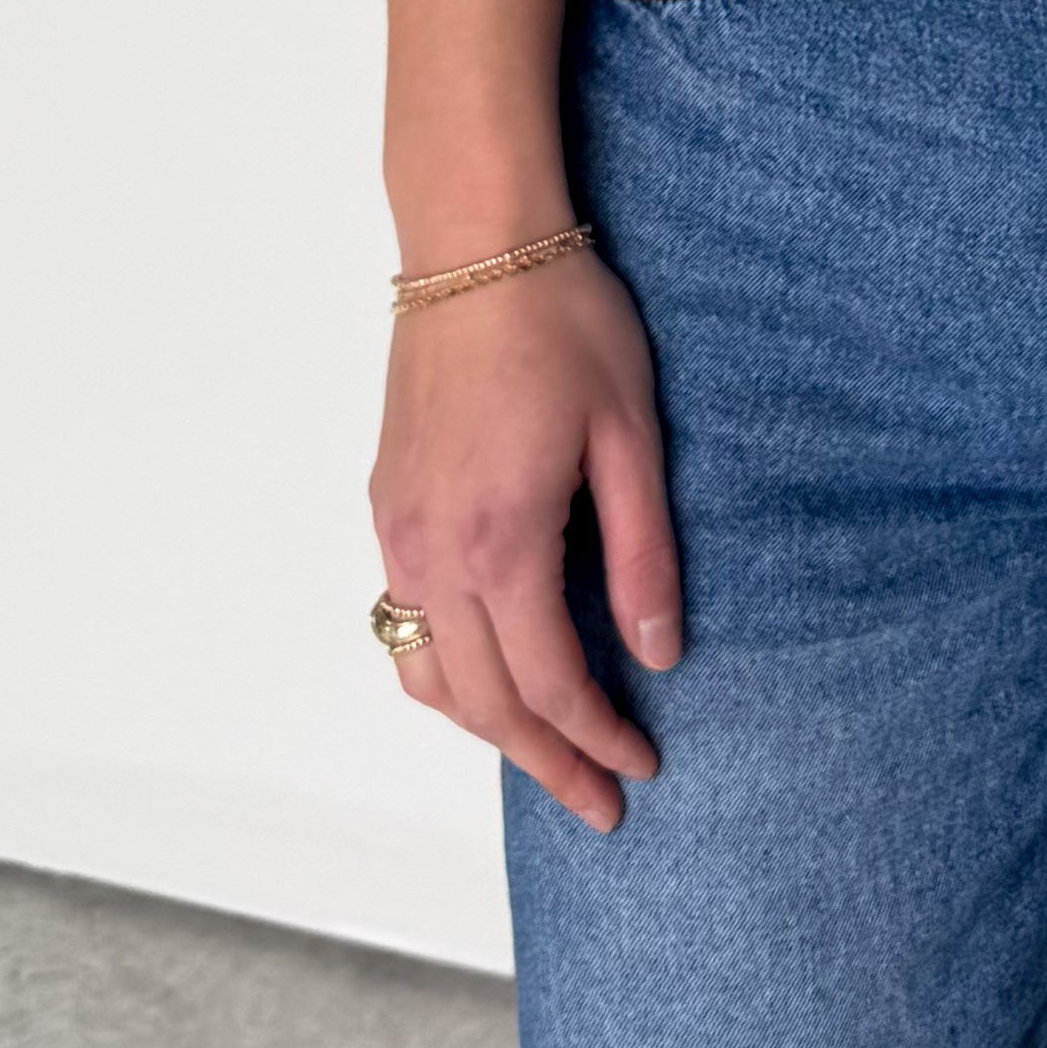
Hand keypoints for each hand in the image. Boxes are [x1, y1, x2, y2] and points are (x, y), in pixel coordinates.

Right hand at [367, 249, 683, 834]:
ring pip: (427, 674)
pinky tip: (494, 669)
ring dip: (487, 726)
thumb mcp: (632, 435)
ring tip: (549, 749)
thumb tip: (659, 651)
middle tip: (600, 803)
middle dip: (545, 762)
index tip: (642, 769)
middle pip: (482, 703)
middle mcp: (432, 552)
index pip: (550, 684)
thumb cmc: (563, 322)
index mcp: (501, 542)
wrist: (474, 244)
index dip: (598, 739)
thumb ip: (643, 553)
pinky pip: (402, 622)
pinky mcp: (387, 505)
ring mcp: (398, 531)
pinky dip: (447, 672)